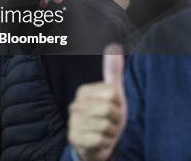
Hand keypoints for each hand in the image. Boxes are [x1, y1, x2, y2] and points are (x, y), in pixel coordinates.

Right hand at [68, 44, 126, 160]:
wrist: (96, 145)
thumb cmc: (106, 117)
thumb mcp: (113, 95)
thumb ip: (113, 72)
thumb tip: (114, 46)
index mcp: (83, 91)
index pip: (113, 94)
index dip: (118, 104)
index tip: (112, 108)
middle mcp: (75, 105)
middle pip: (110, 109)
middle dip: (116, 120)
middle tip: (109, 122)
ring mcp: (73, 122)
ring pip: (106, 125)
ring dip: (111, 133)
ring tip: (105, 132)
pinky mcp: (75, 138)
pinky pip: (101, 139)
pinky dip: (105, 143)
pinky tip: (99, 142)